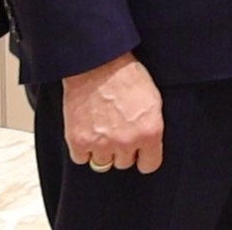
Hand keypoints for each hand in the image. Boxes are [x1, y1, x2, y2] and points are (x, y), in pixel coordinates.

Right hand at [62, 52, 163, 173]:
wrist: (98, 65)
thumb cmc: (127, 78)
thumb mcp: (154, 102)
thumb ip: (151, 128)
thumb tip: (148, 146)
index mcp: (150, 133)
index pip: (149, 165)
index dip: (144, 157)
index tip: (139, 152)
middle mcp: (126, 142)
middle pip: (124, 163)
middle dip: (121, 150)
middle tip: (117, 131)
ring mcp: (101, 144)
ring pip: (102, 163)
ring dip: (101, 150)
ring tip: (101, 129)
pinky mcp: (78, 142)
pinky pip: (81, 159)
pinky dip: (83, 149)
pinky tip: (87, 132)